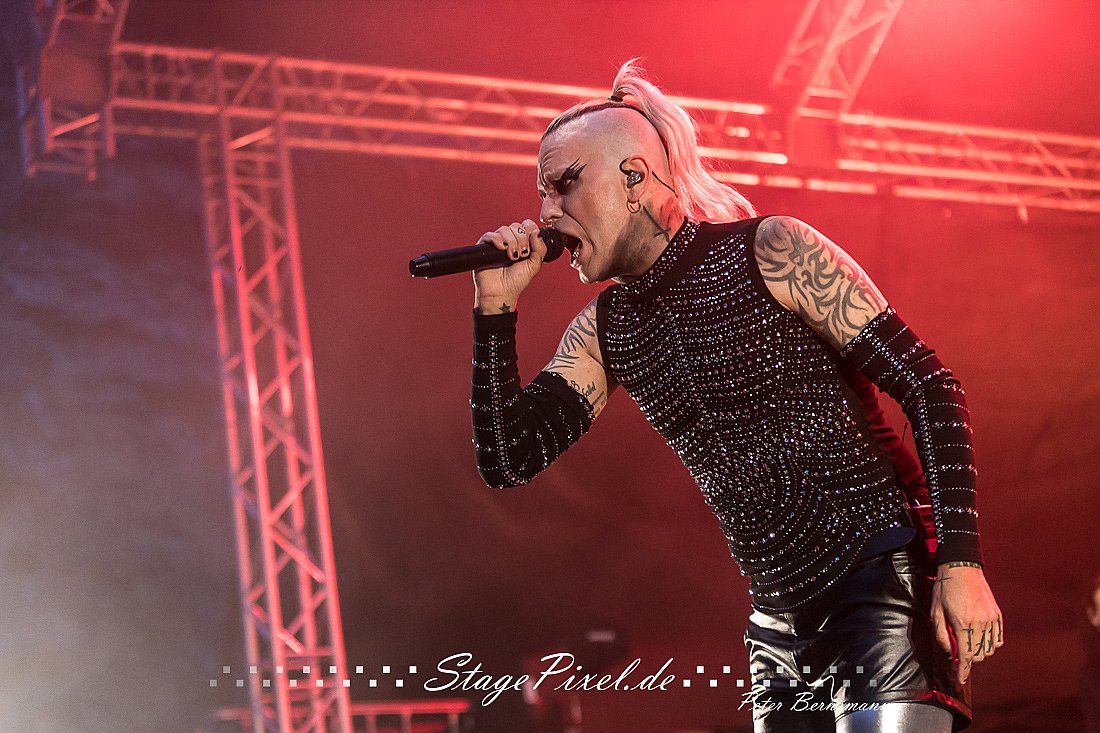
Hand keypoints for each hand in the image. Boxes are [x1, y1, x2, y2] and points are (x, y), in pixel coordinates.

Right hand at [472, 219, 547, 312]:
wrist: (501, 293)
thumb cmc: (516, 281)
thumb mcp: (534, 265)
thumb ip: (540, 249)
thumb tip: (537, 232)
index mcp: (522, 242)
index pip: (527, 225)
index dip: (529, 232)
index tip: (530, 247)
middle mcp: (510, 240)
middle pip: (516, 226)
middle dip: (521, 240)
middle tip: (521, 255)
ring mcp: (497, 243)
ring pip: (504, 229)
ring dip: (511, 242)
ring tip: (511, 257)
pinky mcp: (484, 246)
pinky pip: (490, 235)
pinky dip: (497, 240)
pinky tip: (502, 249)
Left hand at [931, 564, 1002, 685]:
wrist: (961, 567)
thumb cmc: (945, 587)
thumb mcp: (935, 611)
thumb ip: (941, 634)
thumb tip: (949, 651)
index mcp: (963, 623)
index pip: (965, 655)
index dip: (962, 670)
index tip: (960, 679)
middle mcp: (981, 623)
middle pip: (979, 655)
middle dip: (968, 661)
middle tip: (958, 659)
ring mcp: (991, 619)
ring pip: (990, 649)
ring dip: (979, 653)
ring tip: (967, 647)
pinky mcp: (997, 615)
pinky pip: (998, 639)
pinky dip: (990, 645)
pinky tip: (980, 641)